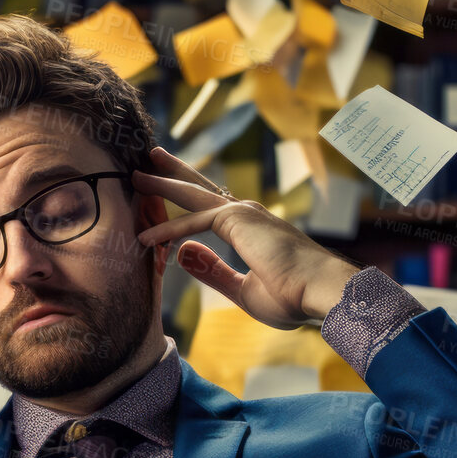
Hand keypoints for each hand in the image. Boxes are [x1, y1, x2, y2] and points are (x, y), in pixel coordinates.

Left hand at [133, 146, 359, 330]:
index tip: (170, 195)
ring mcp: (243, 214)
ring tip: (136, 176)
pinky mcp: (237, 221)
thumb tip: (182, 252)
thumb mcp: (242, 290)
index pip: (214, 210)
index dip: (190, 204)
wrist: (320, 293)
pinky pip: (192, 224)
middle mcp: (247, 214)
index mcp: (252, 229)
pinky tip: (145, 238)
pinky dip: (167, 230)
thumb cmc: (293, 296)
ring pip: (193, 196)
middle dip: (173, 174)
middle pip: (201, 190)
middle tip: (149, 160)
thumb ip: (212, 271)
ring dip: (163, 185)